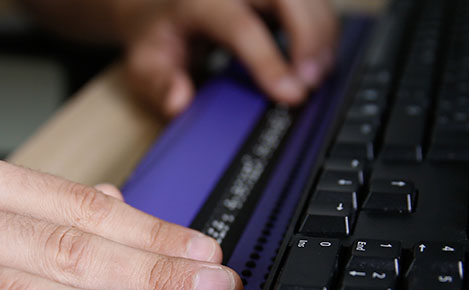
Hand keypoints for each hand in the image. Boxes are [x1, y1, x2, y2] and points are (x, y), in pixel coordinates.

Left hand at [121, 0, 338, 115]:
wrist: (159, 3)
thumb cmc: (159, 34)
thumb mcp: (145, 62)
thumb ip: (159, 84)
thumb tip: (179, 102)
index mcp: (200, 1)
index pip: (241, 26)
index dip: (270, 62)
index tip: (291, 95)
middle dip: (309, 39)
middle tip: (311, 83)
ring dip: (322, 35)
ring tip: (317, 76)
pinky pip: (312, 3)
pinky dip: (323, 30)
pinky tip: (316, 61)